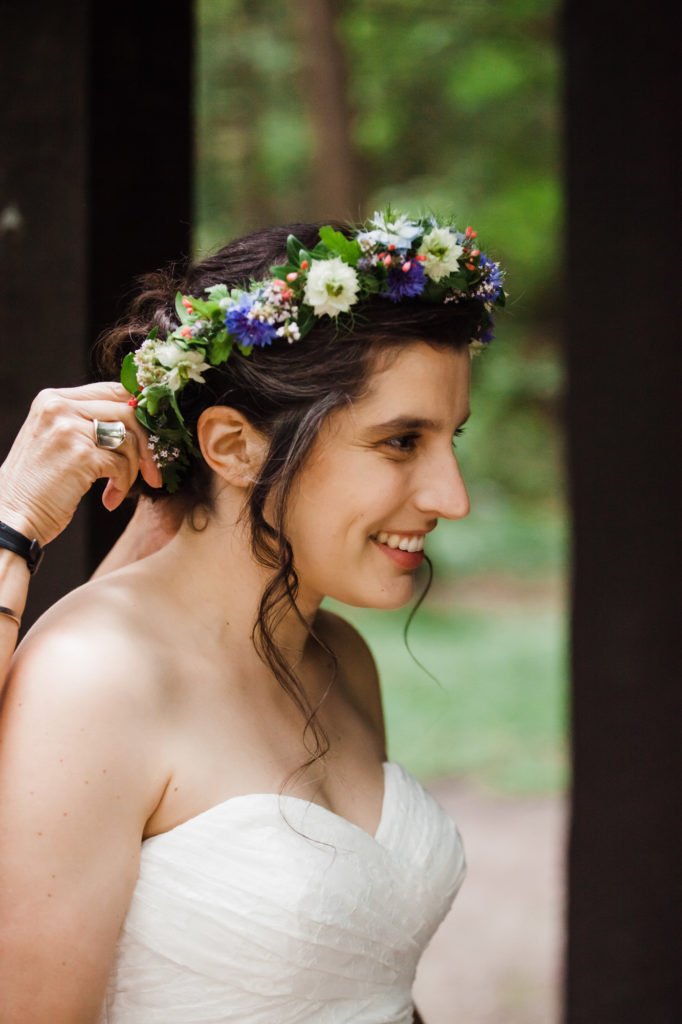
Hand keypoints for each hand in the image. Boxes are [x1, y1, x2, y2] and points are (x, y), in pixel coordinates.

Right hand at [0, 382, 162, 545]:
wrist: (12, 518)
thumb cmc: (38, 486)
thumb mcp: (59, 442)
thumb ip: (88, 424)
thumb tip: (139, 423)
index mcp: (54, 399)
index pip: (115, 390)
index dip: (141, 415)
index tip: (152, 441)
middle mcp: (60, 406)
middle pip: (128, 412)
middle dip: (148, 445)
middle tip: (152, 473)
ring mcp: (69, 428)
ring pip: (128, 438)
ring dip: (132, 470)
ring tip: (117, 490)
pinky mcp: (80, 455)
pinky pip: (121, 464)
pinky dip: (122, 485)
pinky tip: (109, 500)